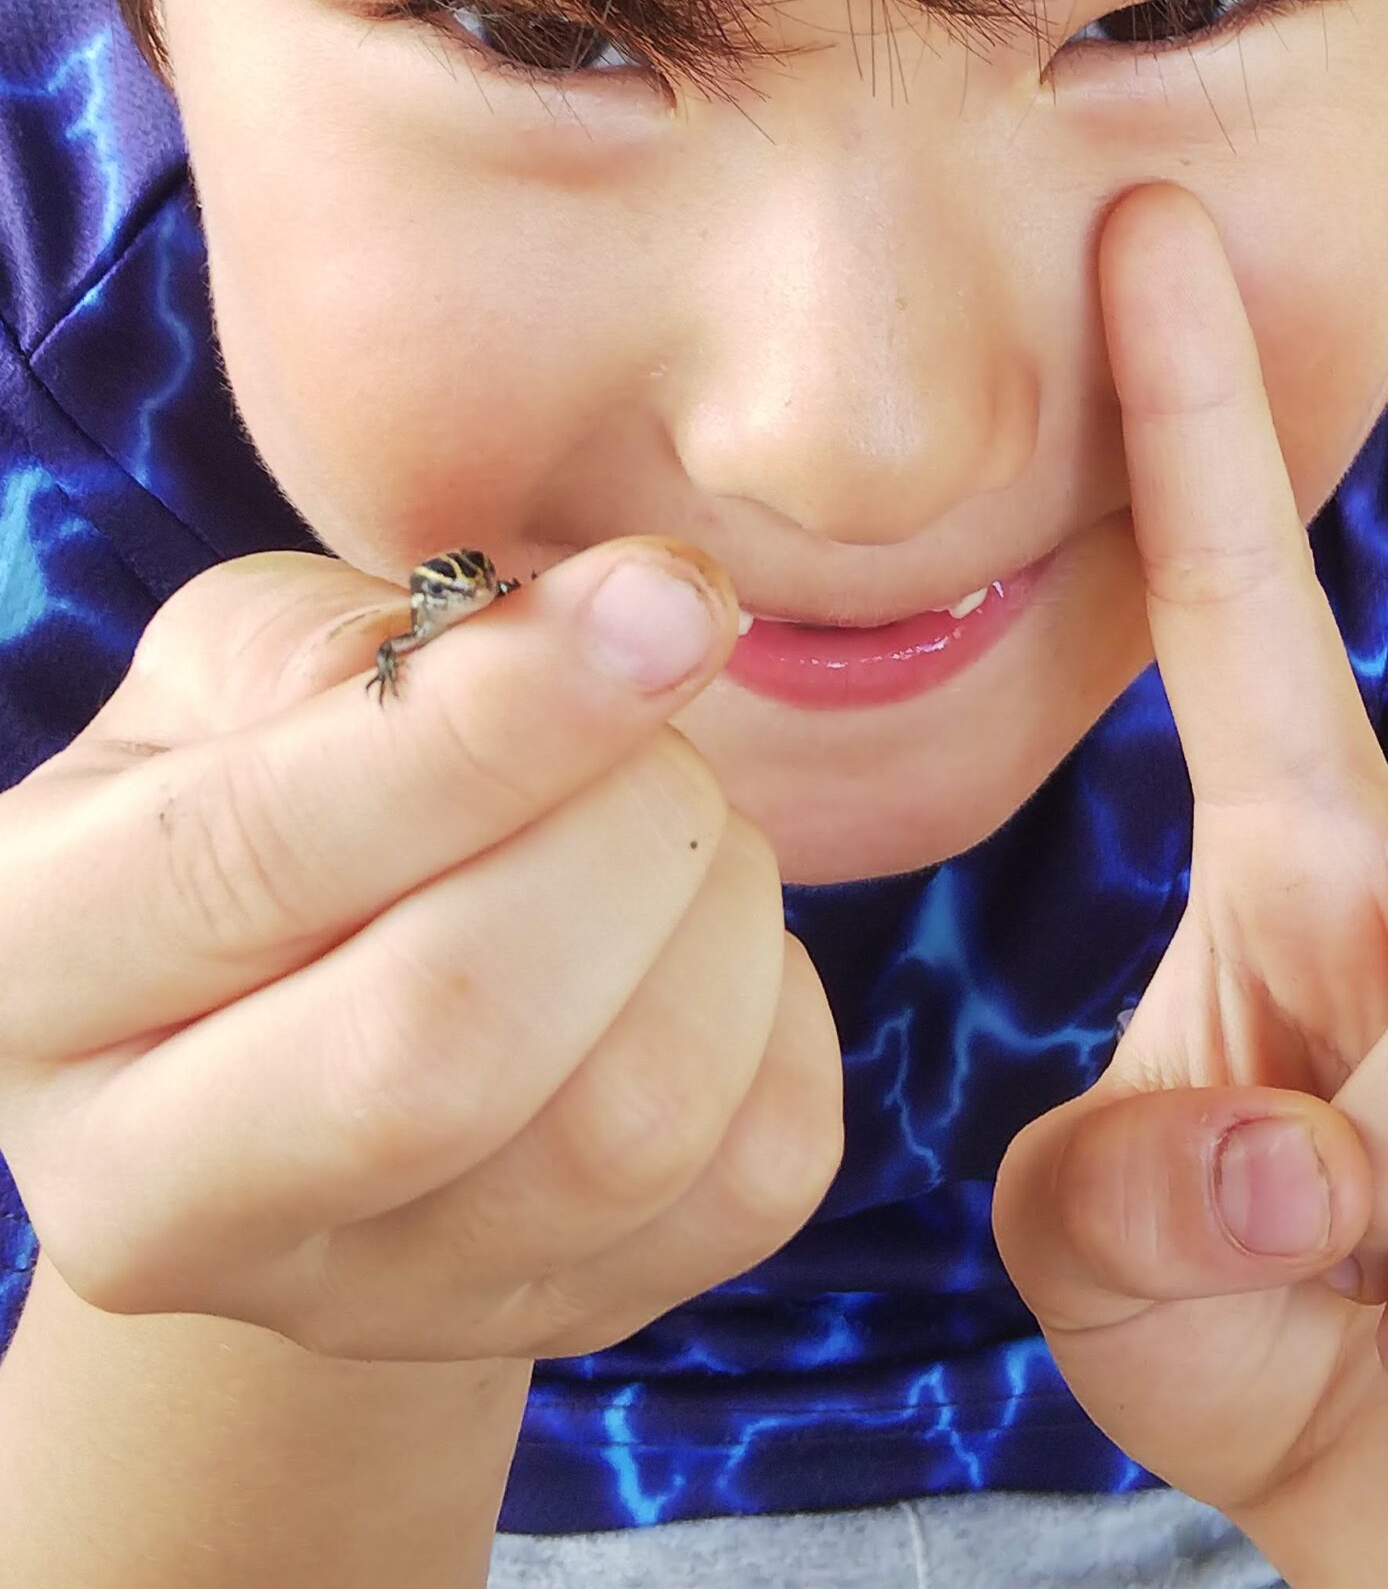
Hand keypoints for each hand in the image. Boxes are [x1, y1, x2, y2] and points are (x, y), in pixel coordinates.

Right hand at [0, 543, 840, 1362]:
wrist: (304, 1018)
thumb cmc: (269, 788)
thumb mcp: (241, 668)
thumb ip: (372, 635)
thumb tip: (608, 627)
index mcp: (33, 969)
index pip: (264, 860)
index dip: (496, 723)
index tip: (664, 602)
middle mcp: (152, 1196)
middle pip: (449, 1045)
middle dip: (620, 830)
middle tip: (650, 719)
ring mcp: (362, 1303)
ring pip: (631, 1124)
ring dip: (715, 903)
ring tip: (667, 819)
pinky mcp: (561, 1320)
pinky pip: (761, 1168)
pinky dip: (778, 1005)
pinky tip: (695, 936)